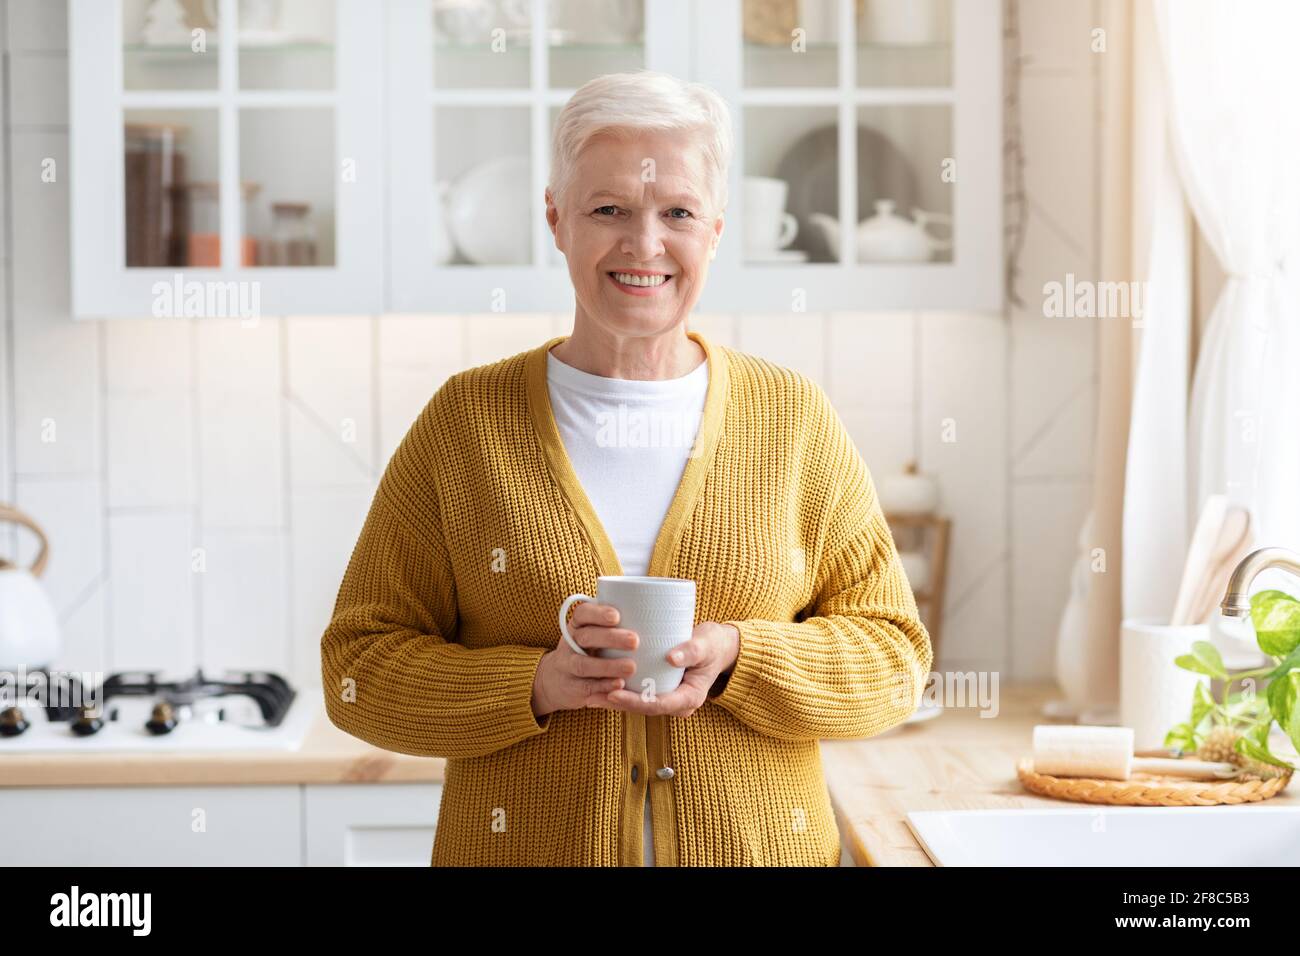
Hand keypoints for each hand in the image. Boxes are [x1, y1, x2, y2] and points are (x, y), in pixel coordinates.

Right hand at [531, 602, 639, 717]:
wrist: (555, 680)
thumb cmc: (587, 651)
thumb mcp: (593, 634)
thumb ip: (615, 626)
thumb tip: (655, 615)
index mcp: (577, 626)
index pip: (582, 613)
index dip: (597, 613)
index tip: (617, 616)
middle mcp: (569, 643)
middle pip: (585, 637)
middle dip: (610, 638)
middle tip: (635, 641)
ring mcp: (567, 666)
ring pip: (583, 665)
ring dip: (608, 666)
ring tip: (631, 667)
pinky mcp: (572, 688)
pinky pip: (586, 687)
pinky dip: (603, 686)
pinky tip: (619, 685)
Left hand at [600, 622, 739, 718]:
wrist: (717, 647)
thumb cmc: (712, 644)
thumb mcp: (705, 645)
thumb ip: (691, 651)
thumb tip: (671, 658)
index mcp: (690, 698)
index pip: (658, 705)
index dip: (634, 701)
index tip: (613, 693)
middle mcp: (678, 703)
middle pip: (644, 708)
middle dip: (618, 704)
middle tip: (592, 696)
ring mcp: (669, 698)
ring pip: (639, 704)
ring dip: (615, 700)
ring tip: (590, 694)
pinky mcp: (661, 690)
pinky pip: (640, 694)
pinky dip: (621, 691)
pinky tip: (601, 685)